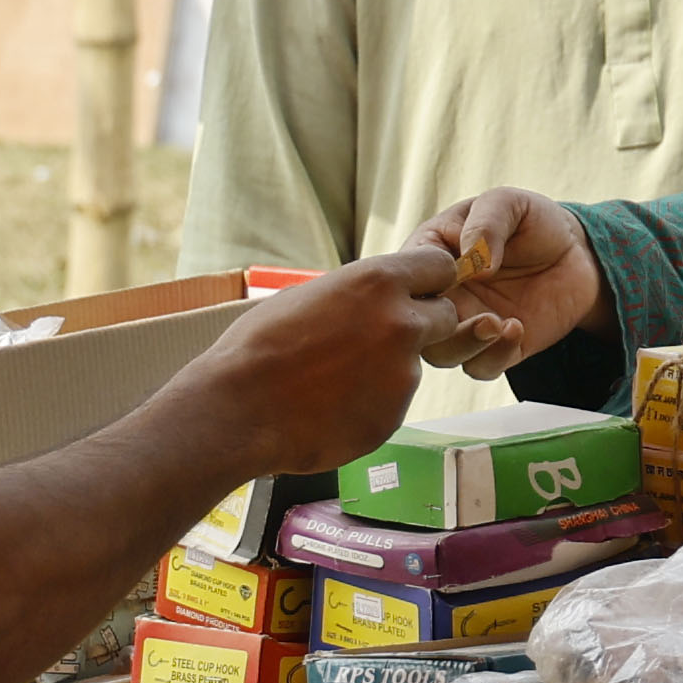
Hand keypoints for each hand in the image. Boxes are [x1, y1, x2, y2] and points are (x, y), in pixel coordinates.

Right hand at [178, 246, 463, 473]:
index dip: (428, 280)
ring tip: (331, 380)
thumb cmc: (259, 347)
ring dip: (387, 370)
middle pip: (444, 317)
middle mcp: (402, 325)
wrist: (238, 410)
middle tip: (378, 338)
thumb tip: (376, 295)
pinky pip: (392, 403)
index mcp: (379, 283)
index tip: (417, 289)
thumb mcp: (309, 296)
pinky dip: (370, 403)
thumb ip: (357, 294)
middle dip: (421, 324)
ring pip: (412, 365)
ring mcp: (403, 376)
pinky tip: (330, 405)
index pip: (439, 266)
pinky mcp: (394, 416)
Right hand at [412, 190, 606, 374]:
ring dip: (464, 344)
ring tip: (496, 322)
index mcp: (429, 255)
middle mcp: (441, 296)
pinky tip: (516, 328)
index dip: (416, 284)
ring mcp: (467, 324)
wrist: (577, 252)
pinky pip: (481, 367)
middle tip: (468, 309)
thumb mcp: (508, 204)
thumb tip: (476, 262)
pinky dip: (494, 356)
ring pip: (441, 354)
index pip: (401, 278)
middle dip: (434, 326)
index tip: (451, 275)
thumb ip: (487, 222)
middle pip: (414, 325)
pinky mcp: (496, 347)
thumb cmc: (531, 220)